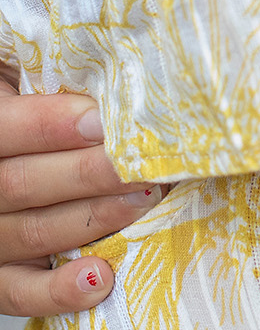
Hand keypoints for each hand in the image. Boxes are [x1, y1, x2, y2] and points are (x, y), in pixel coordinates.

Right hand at [0, 82, 154, 317]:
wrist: (16, 146)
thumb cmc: (29, 95)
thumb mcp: (24, 71)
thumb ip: (51, 73)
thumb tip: (111, 64)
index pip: (3, 130)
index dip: (50, 126)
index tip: (102, 121)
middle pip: (23, 184)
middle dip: (91, 173)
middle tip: (148, 162)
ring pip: (32, 232)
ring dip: (96, 218)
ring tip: (149, 198)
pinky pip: (18, 292)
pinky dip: (58, 291)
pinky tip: (100, 278)